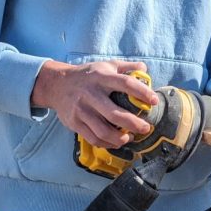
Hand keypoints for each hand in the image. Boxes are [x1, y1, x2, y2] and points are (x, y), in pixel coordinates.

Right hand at [31, 60, 158, 148]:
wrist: (56, 85)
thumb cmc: (87, 75)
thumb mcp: (105, 65)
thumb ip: (125, 67)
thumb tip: (144, 69)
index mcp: (101, 78)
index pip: (125, 84)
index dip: (142, 93)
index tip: (154, 101)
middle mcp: (91, 94)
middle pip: (115, 114)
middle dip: (134, 124)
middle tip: (146, 128)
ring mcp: (81, 110)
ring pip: (103, 131)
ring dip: (121, 138)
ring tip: (131, 137)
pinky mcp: (75, 123)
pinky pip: (94, 138)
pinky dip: (108, 144)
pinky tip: (117, 141)